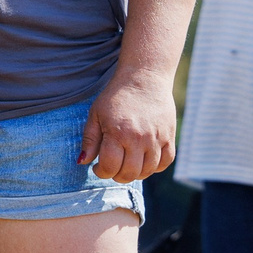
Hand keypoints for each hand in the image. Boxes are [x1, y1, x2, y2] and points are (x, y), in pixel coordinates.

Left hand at [81, 69, 174, 184]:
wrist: (144, 77)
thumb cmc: (116, 96)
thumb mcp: (96, 114)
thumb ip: (90, 140)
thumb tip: (82, 162)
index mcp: (117, 132)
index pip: (109, 167)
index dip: (101, 172)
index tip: (98, 166)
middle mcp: (138, 138)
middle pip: (129, 173)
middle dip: (116, 176)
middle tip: (113, 167)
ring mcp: (156, 138)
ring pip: (147, 171)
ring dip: (135, 173)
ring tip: (127, 163)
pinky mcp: (169, 136)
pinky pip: (166, 162)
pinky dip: (155, 167)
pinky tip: (145, 160)